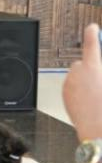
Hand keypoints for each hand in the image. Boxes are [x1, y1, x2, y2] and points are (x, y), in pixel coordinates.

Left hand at [66, 23, 101, 139]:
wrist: (100, 134)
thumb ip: (99, 72)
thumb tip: (96, 69)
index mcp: (93, 69)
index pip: (92, 44)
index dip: (92, 34)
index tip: (91, 27)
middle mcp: (77, 74)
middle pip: (83, 64)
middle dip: (92, 69)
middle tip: (101, 83)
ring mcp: (68, 85)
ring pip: (77, 77)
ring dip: (85, 81)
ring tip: (98, 98)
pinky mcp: (64, 97)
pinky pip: (72, 88)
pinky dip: (79, 91)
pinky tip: (90, 103)